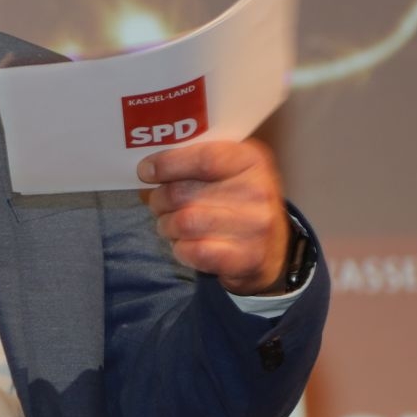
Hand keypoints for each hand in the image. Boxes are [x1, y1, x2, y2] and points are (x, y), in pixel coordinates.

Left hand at [139, 139, 291, 294]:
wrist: (271, 249)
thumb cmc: (236, 202)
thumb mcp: (225, 171)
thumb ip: (191, 163)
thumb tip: (146, 171)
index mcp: (251, 160)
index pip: (202, 159)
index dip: (167, 164)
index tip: (145, 171)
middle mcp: (258, 190)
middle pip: (183, 193)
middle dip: (159, 200)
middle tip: (159, 204)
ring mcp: (255, 226)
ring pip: (183, 223)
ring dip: (166, 225)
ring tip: (171, 225)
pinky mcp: (246, 257)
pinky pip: (192, 251)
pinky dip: (180, 249)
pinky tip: (186, 245)